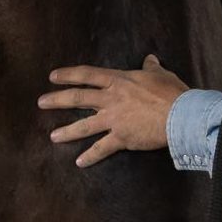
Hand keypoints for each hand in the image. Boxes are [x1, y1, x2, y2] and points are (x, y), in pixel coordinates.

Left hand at [39, 55, 187, 166]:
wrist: (180, 115)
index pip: (87, 75)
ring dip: (67, 131)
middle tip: (41, 102)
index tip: (52, 76)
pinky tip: (79, 162)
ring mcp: (114, 119)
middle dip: (57, 100)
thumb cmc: (171, 92)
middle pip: (78, 98)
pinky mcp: (121, 137)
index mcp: (118, 80)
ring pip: (84, 125)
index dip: (68, 75)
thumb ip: (151, 67)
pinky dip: (91, 156)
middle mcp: (111, 99)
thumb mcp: (159, 74)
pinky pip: (102, 148)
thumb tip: (150, 59)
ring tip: (53, 136)